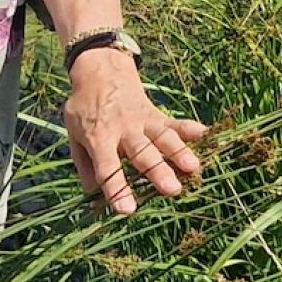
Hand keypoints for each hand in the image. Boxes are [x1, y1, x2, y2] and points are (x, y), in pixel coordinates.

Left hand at [63, 46, 207, 216]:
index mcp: (98, 138)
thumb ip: (85, 169)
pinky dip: (191, 128)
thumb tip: (94, 204)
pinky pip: (175, 123)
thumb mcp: (74, 137)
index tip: (127, 210)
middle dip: (157, 171)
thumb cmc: (85, 112)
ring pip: (163, 138)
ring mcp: (143, 122)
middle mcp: (123, 131)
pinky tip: (207, 135)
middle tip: (172, 189)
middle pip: (142, 153)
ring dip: (179, 152)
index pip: (107, 167)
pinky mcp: (157, 116)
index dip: (116, 188)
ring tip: (193, 168)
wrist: (100, 72)